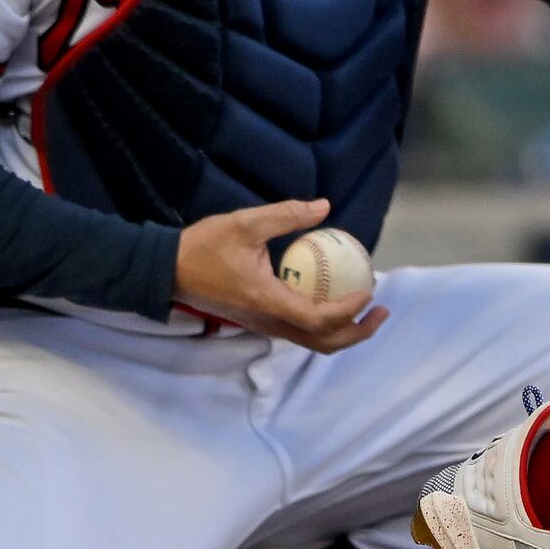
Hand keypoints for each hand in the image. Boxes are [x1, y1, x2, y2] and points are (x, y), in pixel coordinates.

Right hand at [175, 198, 385, 351]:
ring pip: (312, 342)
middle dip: (357, 331)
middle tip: (381, 309)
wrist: (168, 271)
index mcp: (268, 301)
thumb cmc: (205, 247)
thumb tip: (324, 206)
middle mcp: (269, 322)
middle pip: (323, 342)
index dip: (349, 310)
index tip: (369, 289)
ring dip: (344, 330)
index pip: (319, 319)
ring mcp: (264, 325)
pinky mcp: (260, 321)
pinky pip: (300, 331)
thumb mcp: (246, 223)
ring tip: (366, 307)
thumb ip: (286, 215)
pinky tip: (334, 298)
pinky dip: (325, 324)